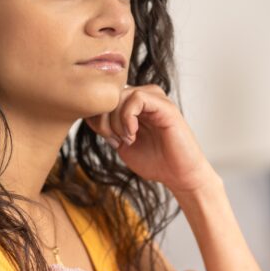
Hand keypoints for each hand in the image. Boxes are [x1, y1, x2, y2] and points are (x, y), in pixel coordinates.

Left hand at [85, 84, 216, 194]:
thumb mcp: (122, 144)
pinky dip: (128, 117)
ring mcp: (156, 99)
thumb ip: (108, 128)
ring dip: (116, 121)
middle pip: (110, 96)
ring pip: (121, 95)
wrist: (179, 175)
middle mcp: (145, 97)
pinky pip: (136, 98)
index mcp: (135, 105)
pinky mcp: (165, 105)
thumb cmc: (155, 162)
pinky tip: (132, 134)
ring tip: (127, 139)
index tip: (109, 140)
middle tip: (115, 141)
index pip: (105, 99)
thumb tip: (89, 115)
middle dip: (105, 120)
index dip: (98, 118)